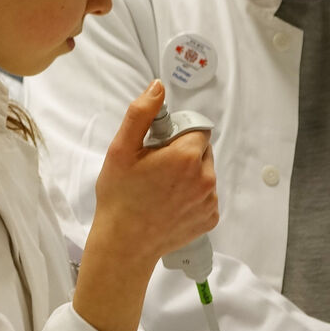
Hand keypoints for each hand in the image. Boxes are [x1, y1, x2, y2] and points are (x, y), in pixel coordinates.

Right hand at [90, 79, 216, 264]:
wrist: (124, 244)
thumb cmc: (119, 196)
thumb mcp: (121, 149)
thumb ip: (141, 114)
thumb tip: (158, 87)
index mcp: (186, 156)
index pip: (196, 128)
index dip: (177, 133)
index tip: (158, 146)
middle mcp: (206, 178)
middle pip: (202, 150)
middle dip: (184, 153)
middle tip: (157, 167)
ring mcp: (210, 201)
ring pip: (205, 173)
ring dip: (189, 174)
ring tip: (162, 188)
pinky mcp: (210, 218)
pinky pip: (206, 196)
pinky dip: (192, 196)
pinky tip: (170, 204)